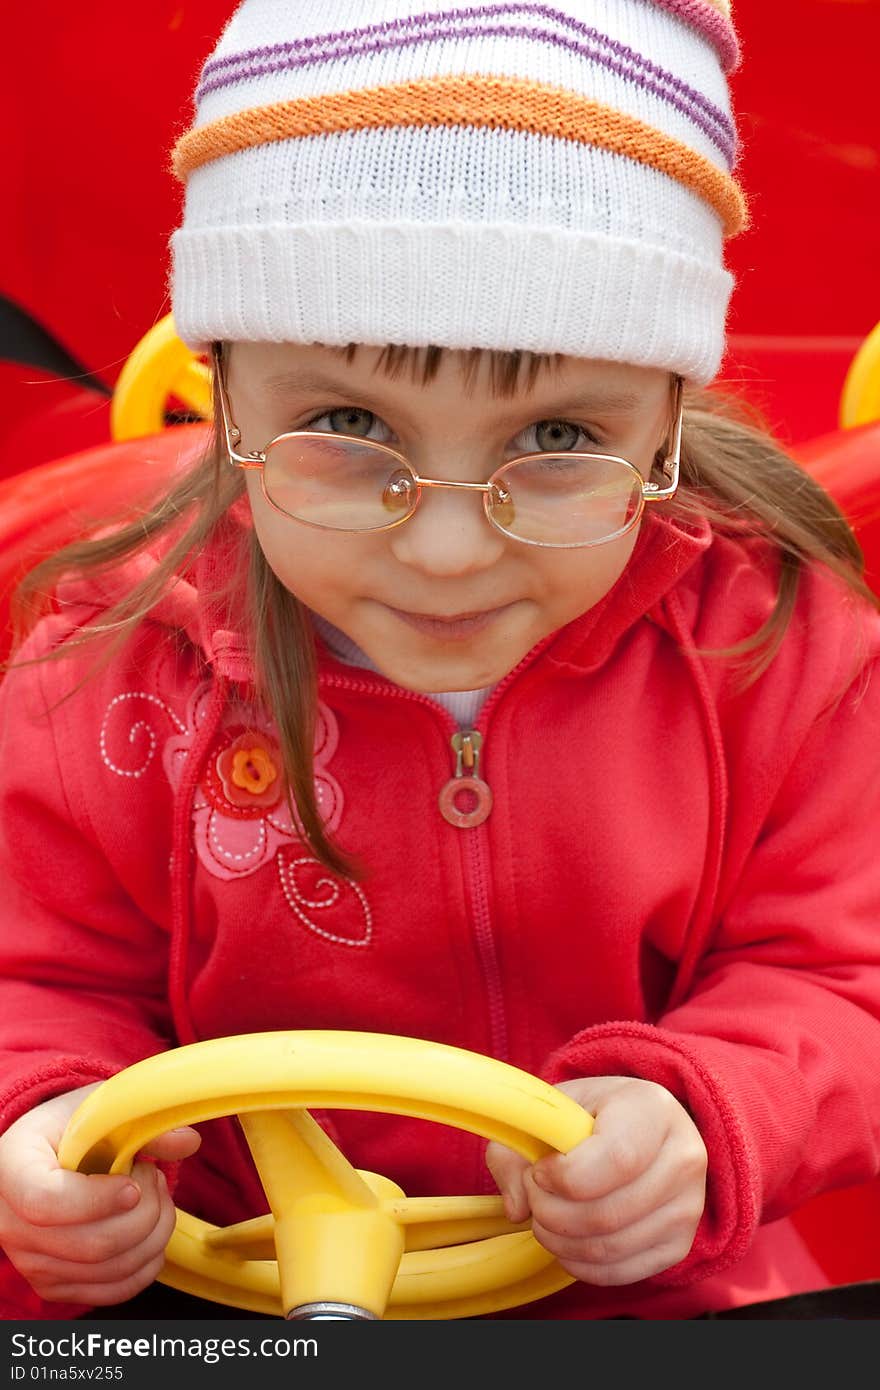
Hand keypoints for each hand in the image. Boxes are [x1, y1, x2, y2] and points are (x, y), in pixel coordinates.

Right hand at [0, 1084, 200, 1305]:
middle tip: (153, 1177)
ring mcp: (31, 1262)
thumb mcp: (98, 1110)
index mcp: (14, 1170)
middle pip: (91, 1244)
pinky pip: (111, 1290)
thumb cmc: (69, 1129)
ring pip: (108, 1269)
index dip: (98, 1200)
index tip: (133, 1184)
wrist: (46, 1157)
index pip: (47, 1202)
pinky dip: (146, 1265)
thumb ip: (141, 1123)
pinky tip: (153, 1232)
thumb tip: (188, 1141)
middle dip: (145, 1212)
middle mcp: (12, 1224)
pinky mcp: (53, 1285)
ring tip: (155, 1197)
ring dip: (153, 1234)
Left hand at [485, 1075, 706, 1285]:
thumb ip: (518, 1148)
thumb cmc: (589, 1117)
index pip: (616, 1159)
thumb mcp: (551, 1111)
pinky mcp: (678, 1244)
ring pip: (610, 1247)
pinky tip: (564, 1239)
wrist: (638, 1129)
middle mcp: (683, 1157)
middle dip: (551, 1212)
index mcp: (654, 1108)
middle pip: (607, 1212)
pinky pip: (621, 1271)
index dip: (563, 1176)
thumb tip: (517, 1206)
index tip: (539, 1169)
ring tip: (544, 1216)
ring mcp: (688, 1205)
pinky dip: (580, 1263)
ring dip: (560, 1241)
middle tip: (534, 1196)